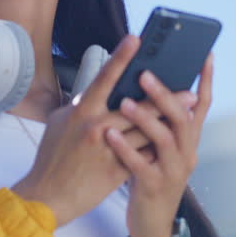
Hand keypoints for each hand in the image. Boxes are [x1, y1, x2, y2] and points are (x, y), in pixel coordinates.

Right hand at [11, 35, 190, 226]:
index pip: (104, 77)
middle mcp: (96, 127)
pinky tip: (172, 142)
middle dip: (165, 98)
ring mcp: (108, 149)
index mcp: (81, 111)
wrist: (47, 197)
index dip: (121, 57)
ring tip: (187, 114)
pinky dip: (156, 148)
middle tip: (189, 90)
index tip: (136, 39)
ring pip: (146, 132)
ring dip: (169, 123)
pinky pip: (142, 156)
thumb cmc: (51, 159)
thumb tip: (94, 92)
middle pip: (137, 107)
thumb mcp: (58, 124)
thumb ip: (79, 107)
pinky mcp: (116, 171)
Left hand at [107, 54, 213, 236]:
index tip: (206, 55)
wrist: (152, 226)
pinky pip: (141, 165)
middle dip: (164, 94)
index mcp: (189, 140)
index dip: (206, 80)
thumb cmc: (151, 179)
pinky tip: (110, 136)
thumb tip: (148, 88)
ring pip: (165, 139)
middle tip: (145, 74)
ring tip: (124, 103)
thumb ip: (160, 124)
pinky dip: (126, 149)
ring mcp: (173, 171)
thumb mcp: (161, 150)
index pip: (202, 105)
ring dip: (145, 118)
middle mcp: (187, 153)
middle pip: (182, 117)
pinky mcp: (155, 187)